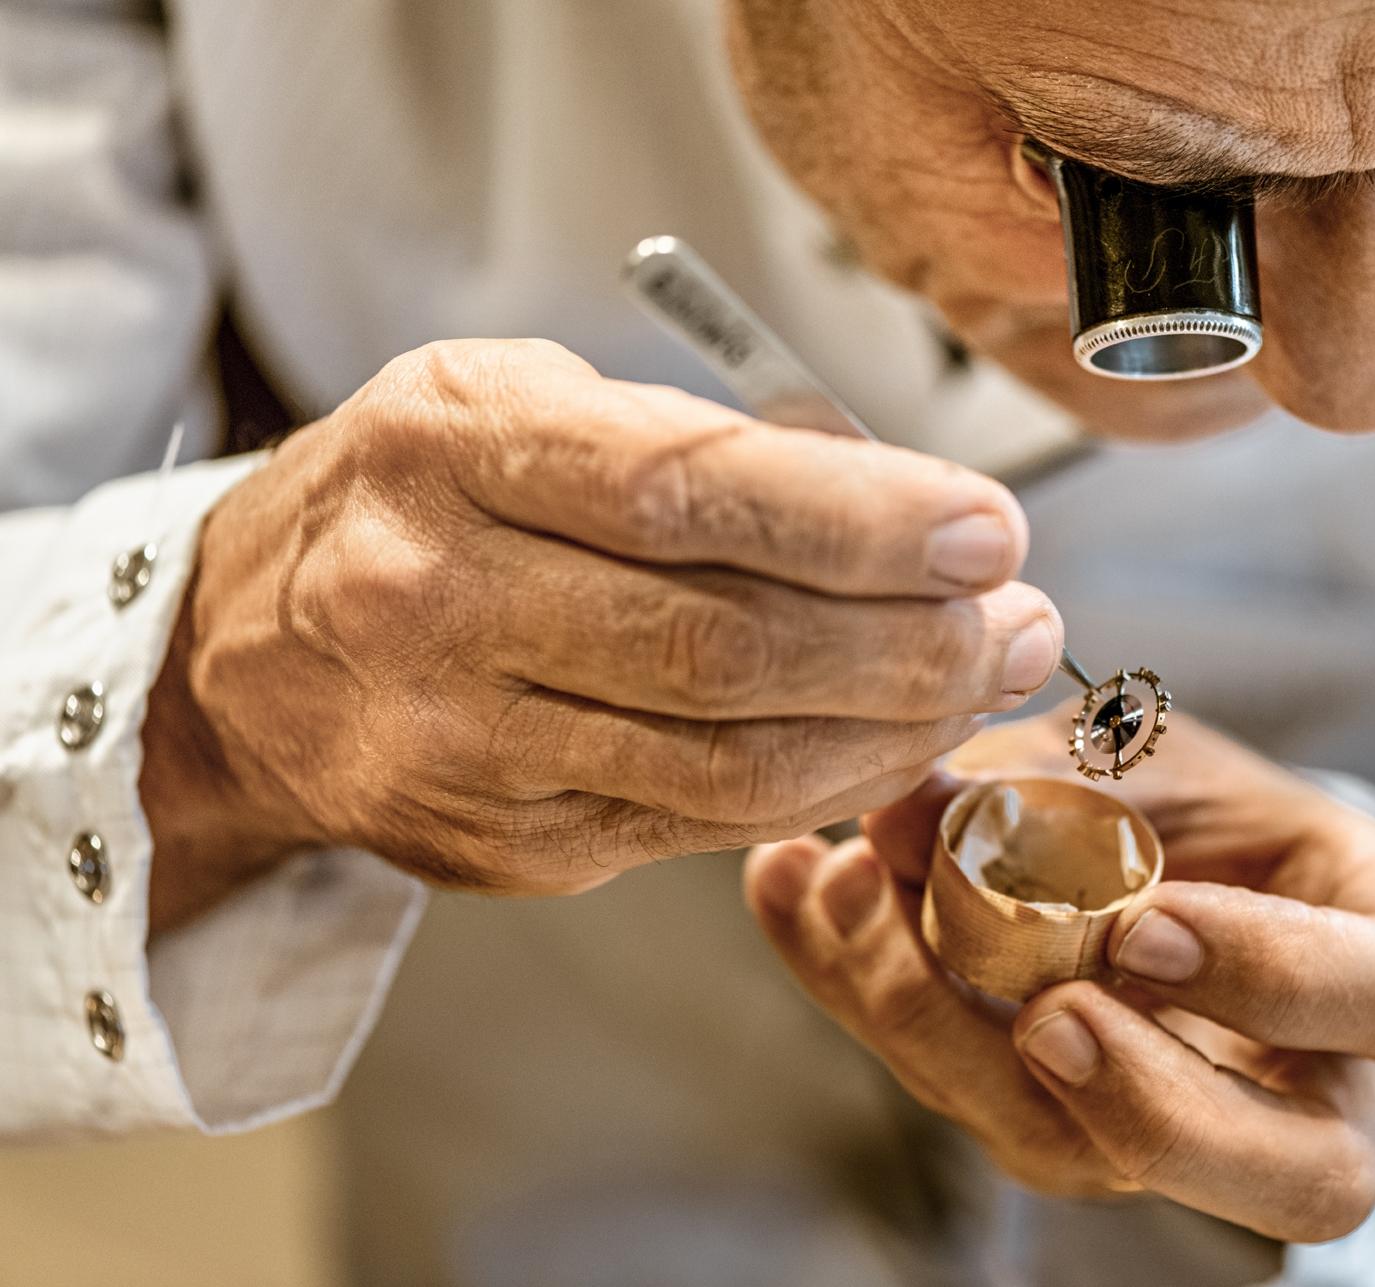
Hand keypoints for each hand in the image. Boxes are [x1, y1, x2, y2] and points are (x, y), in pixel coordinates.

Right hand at [141, 338, 1062, 929]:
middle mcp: (434, 601)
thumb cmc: (426, 496)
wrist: (249, 651)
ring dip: (895, 729)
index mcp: (450, 449)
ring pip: (729, 764)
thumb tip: (905, 508)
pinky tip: (896, 741)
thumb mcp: (525, 402)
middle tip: (1024, 620)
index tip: (987, 529)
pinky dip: (826, 787)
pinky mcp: (501, 847)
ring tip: (988, 676)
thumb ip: (697, 442)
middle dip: (912, 644)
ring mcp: (460, 746)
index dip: (855, 521)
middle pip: (722, 648)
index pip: (682, 492)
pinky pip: (702, 828)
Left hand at [743, 711, 1374, 1241]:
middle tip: (1035, 1012)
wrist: (1170, 863)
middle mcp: (1305, 1093)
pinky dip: (857, 987)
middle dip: (1147, 1101)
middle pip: (1293, 1177)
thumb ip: (1070, 779)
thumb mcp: (1169, 762)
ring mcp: (1176, 1138)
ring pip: (1089, 1159)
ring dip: (947, 1031)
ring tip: (850, 893)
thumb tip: (912, 801)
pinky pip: (961, 1097)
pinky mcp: (1057, 1133)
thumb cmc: (1210, 809)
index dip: (1279, 981)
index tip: (1147, 924)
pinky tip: (791, 890)